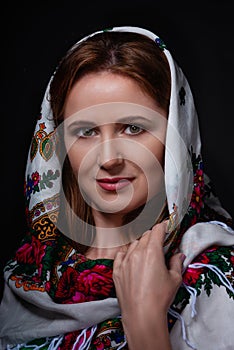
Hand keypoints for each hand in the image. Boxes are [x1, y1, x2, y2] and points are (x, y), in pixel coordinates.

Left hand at [113, 221, 184, 348]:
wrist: (141, 315)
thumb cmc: (159, 298)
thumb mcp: (174, 279)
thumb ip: (176, 263)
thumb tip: (179, 255)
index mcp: (152, 252)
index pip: (157, 230)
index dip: (163, 226)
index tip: (166, 226)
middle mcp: (137, 253)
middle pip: (145, 235)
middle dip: (153, 236)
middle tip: (160, 242)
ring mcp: (125, 261)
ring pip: (133, 244)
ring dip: (141, 244)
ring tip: (147, 253)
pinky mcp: (117, 270)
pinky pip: (121, 254)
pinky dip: (127, 253)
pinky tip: (131, 258)